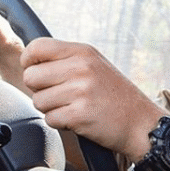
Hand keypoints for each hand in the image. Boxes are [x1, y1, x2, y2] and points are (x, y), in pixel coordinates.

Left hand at [20, 38, 166, 161]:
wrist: (141, 123)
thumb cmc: (114, 95)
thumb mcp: (94, 65)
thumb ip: (66, 60)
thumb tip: (30, 62)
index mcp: (83, 52)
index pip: (36, 47)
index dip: (29, 62)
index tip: (36, 71)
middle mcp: (81, 68)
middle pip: (31, 76)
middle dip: (39, 89)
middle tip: (59, 95)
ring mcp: (80, 91)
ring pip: (38, 101)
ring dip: (51, 108)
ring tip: (72, 107)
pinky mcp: (79, 115)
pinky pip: (50, 119)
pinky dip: (60, 123)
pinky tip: (78, 119)